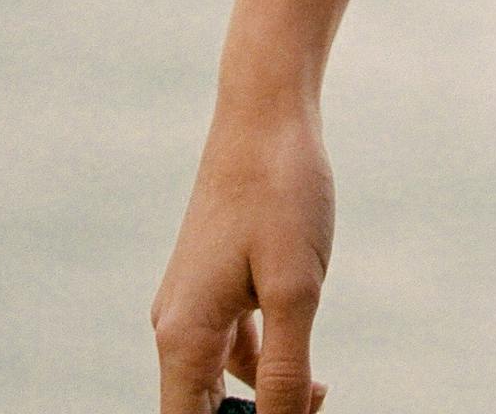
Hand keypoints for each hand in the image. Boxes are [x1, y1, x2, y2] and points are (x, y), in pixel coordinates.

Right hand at [150, 96, 333, 413]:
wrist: (267, 113)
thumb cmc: (281, 193)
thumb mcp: (296, 289)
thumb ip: (286, 372)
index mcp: (183, 337)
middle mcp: (175, 326)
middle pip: (202, 413)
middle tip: (315, 406)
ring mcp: (192, 303)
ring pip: (219, 382)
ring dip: (264, 399)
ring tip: (320, 394)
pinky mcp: (212, 283)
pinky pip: (232, 347)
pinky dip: (265, 363)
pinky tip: (308, 364)